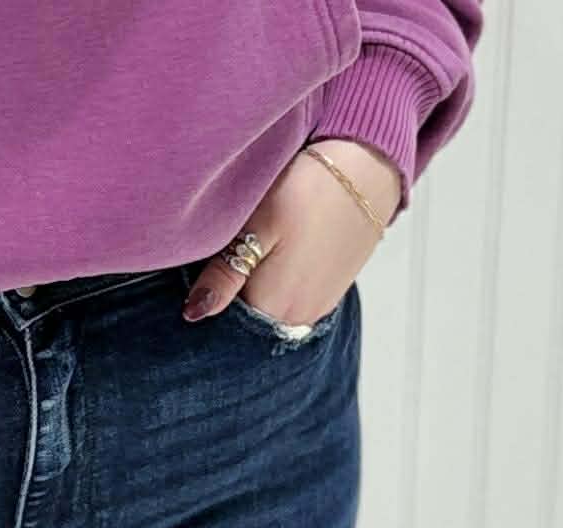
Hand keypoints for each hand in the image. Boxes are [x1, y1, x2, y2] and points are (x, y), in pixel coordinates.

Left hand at [181, 138, 400, 328]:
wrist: (369, 168)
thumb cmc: (310, 188)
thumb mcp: (257, 225)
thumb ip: (224, 275)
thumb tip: (194, 313)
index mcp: (273, 307)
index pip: (223, 323)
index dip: (207, 299)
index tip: (201, 271)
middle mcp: (296, 319)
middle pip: (246, 320)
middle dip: (230, 299)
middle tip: (225, 256)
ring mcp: (316, 309)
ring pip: (269, 310)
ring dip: (255, 292)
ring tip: (251, 254)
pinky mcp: (329, 294)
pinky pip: (291, 300)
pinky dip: (277, 286)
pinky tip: (277, 257)